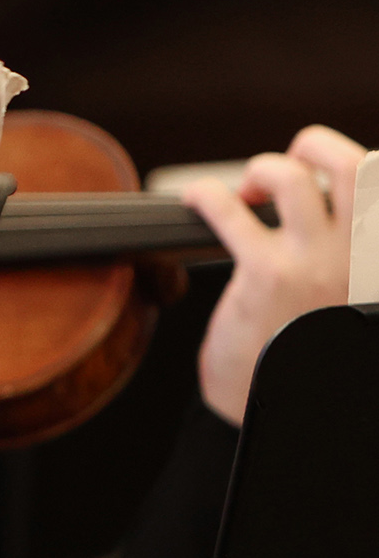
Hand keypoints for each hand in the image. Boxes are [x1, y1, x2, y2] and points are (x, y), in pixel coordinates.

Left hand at [185, 124, 364, 423]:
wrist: (286, 411)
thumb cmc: (310, 352)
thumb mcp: (352, 297)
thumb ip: (349, 253)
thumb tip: (329, 209)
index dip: (353, 165)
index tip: (324, 175)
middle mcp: (365, 252)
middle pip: (350, 161)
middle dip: (313, 146)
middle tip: (285, 166)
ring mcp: (317, 261)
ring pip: (291, 177)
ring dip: (261, 171)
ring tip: (245, 193)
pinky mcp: (266, 275)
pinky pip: (229, 211)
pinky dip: (207, 195)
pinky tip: (195, 199)